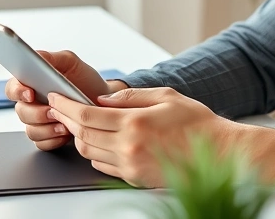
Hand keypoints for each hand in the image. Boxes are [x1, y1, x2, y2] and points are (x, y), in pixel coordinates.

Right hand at [4, 50, 129, 150]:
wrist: (103, 100)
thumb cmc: (85, 79)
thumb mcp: (70, 62)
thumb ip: (50, 57)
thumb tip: (35, 56)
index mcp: (31, 84)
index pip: (12, 88)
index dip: (17, 91)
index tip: (30, 93)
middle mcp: (31, 104)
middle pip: (20, 112)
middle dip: (37, 113)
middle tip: (54, 111)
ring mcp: (38, 121)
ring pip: (30, 130)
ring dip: (47, 128)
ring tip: (65, 123)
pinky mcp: (47, 137)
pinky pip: (41, 143)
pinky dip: (53, 140)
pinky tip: (66, 133)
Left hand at [47, 87, 274, 187]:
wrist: (218, 153)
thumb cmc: (197, 123)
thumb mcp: (166, 95)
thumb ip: (132, 96)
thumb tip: (103, 98)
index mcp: (135, 123)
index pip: (87, 114)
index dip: (66, 105)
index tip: (56, 97)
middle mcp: (129, 146)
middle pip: (82, 134)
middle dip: (65, 119)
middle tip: (59, 108)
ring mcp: (131, 166)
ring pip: (89, 152)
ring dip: (77, 137)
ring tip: (75, 122)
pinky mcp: (135, 178)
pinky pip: (103, 166)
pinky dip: (94, 152)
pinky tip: (97, 140)